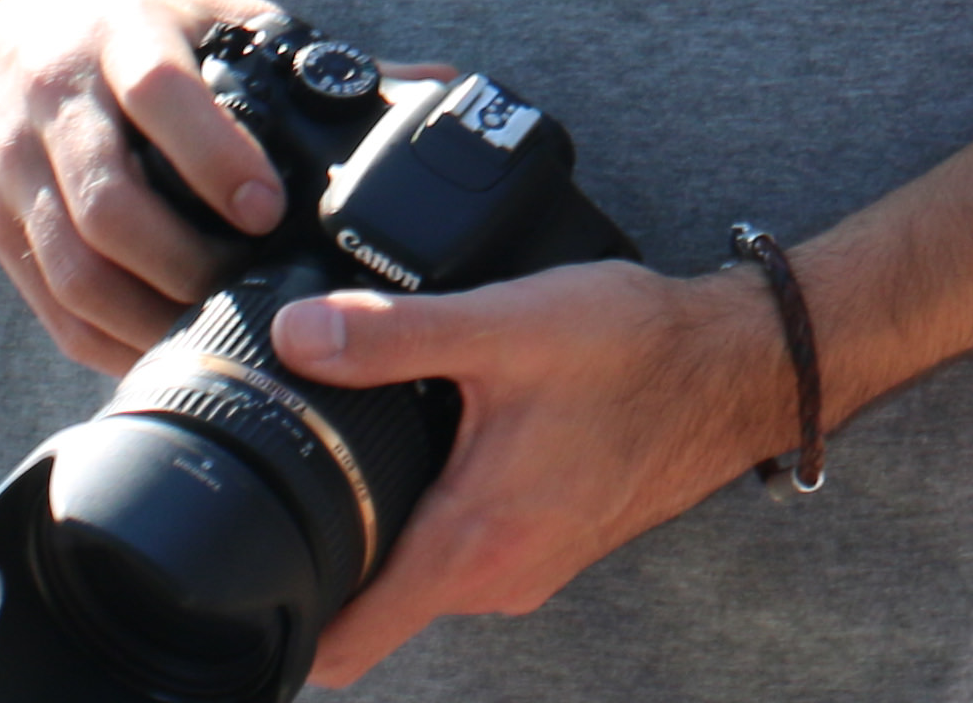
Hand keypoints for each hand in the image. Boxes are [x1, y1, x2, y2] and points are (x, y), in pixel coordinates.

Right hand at [0, 0, 295, 368]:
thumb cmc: (128, 27)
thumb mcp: (207, 15)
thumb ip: (308, 61)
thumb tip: (438, 86)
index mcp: (121, 37)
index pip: (158, 94)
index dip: (214, 158)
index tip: (267, 211)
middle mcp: (56, 102)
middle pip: (109, 205)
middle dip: (188, 266)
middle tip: (258, 295)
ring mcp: (15, 169)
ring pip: (75, 270)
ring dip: (150, 319)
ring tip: (219, 338)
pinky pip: (51, 308)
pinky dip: (111, 344)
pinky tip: (164, 356)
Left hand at [264, 261, 798, 685]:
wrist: (736, 367)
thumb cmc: (637, 354)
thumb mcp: (502, 327)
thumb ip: (392, 334)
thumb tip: (295, 336)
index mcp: (471, 547)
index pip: (344, 645)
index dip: (279, 624)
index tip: (236, 578)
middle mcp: (496, 579)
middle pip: (369, 608)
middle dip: (319, 556)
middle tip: (277, 475)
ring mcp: (526, 567)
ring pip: (417, 575)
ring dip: (379, 529)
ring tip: (347, 447)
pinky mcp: (547, 541)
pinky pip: (462, 549)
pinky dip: (430, 513)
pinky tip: (427, 440)